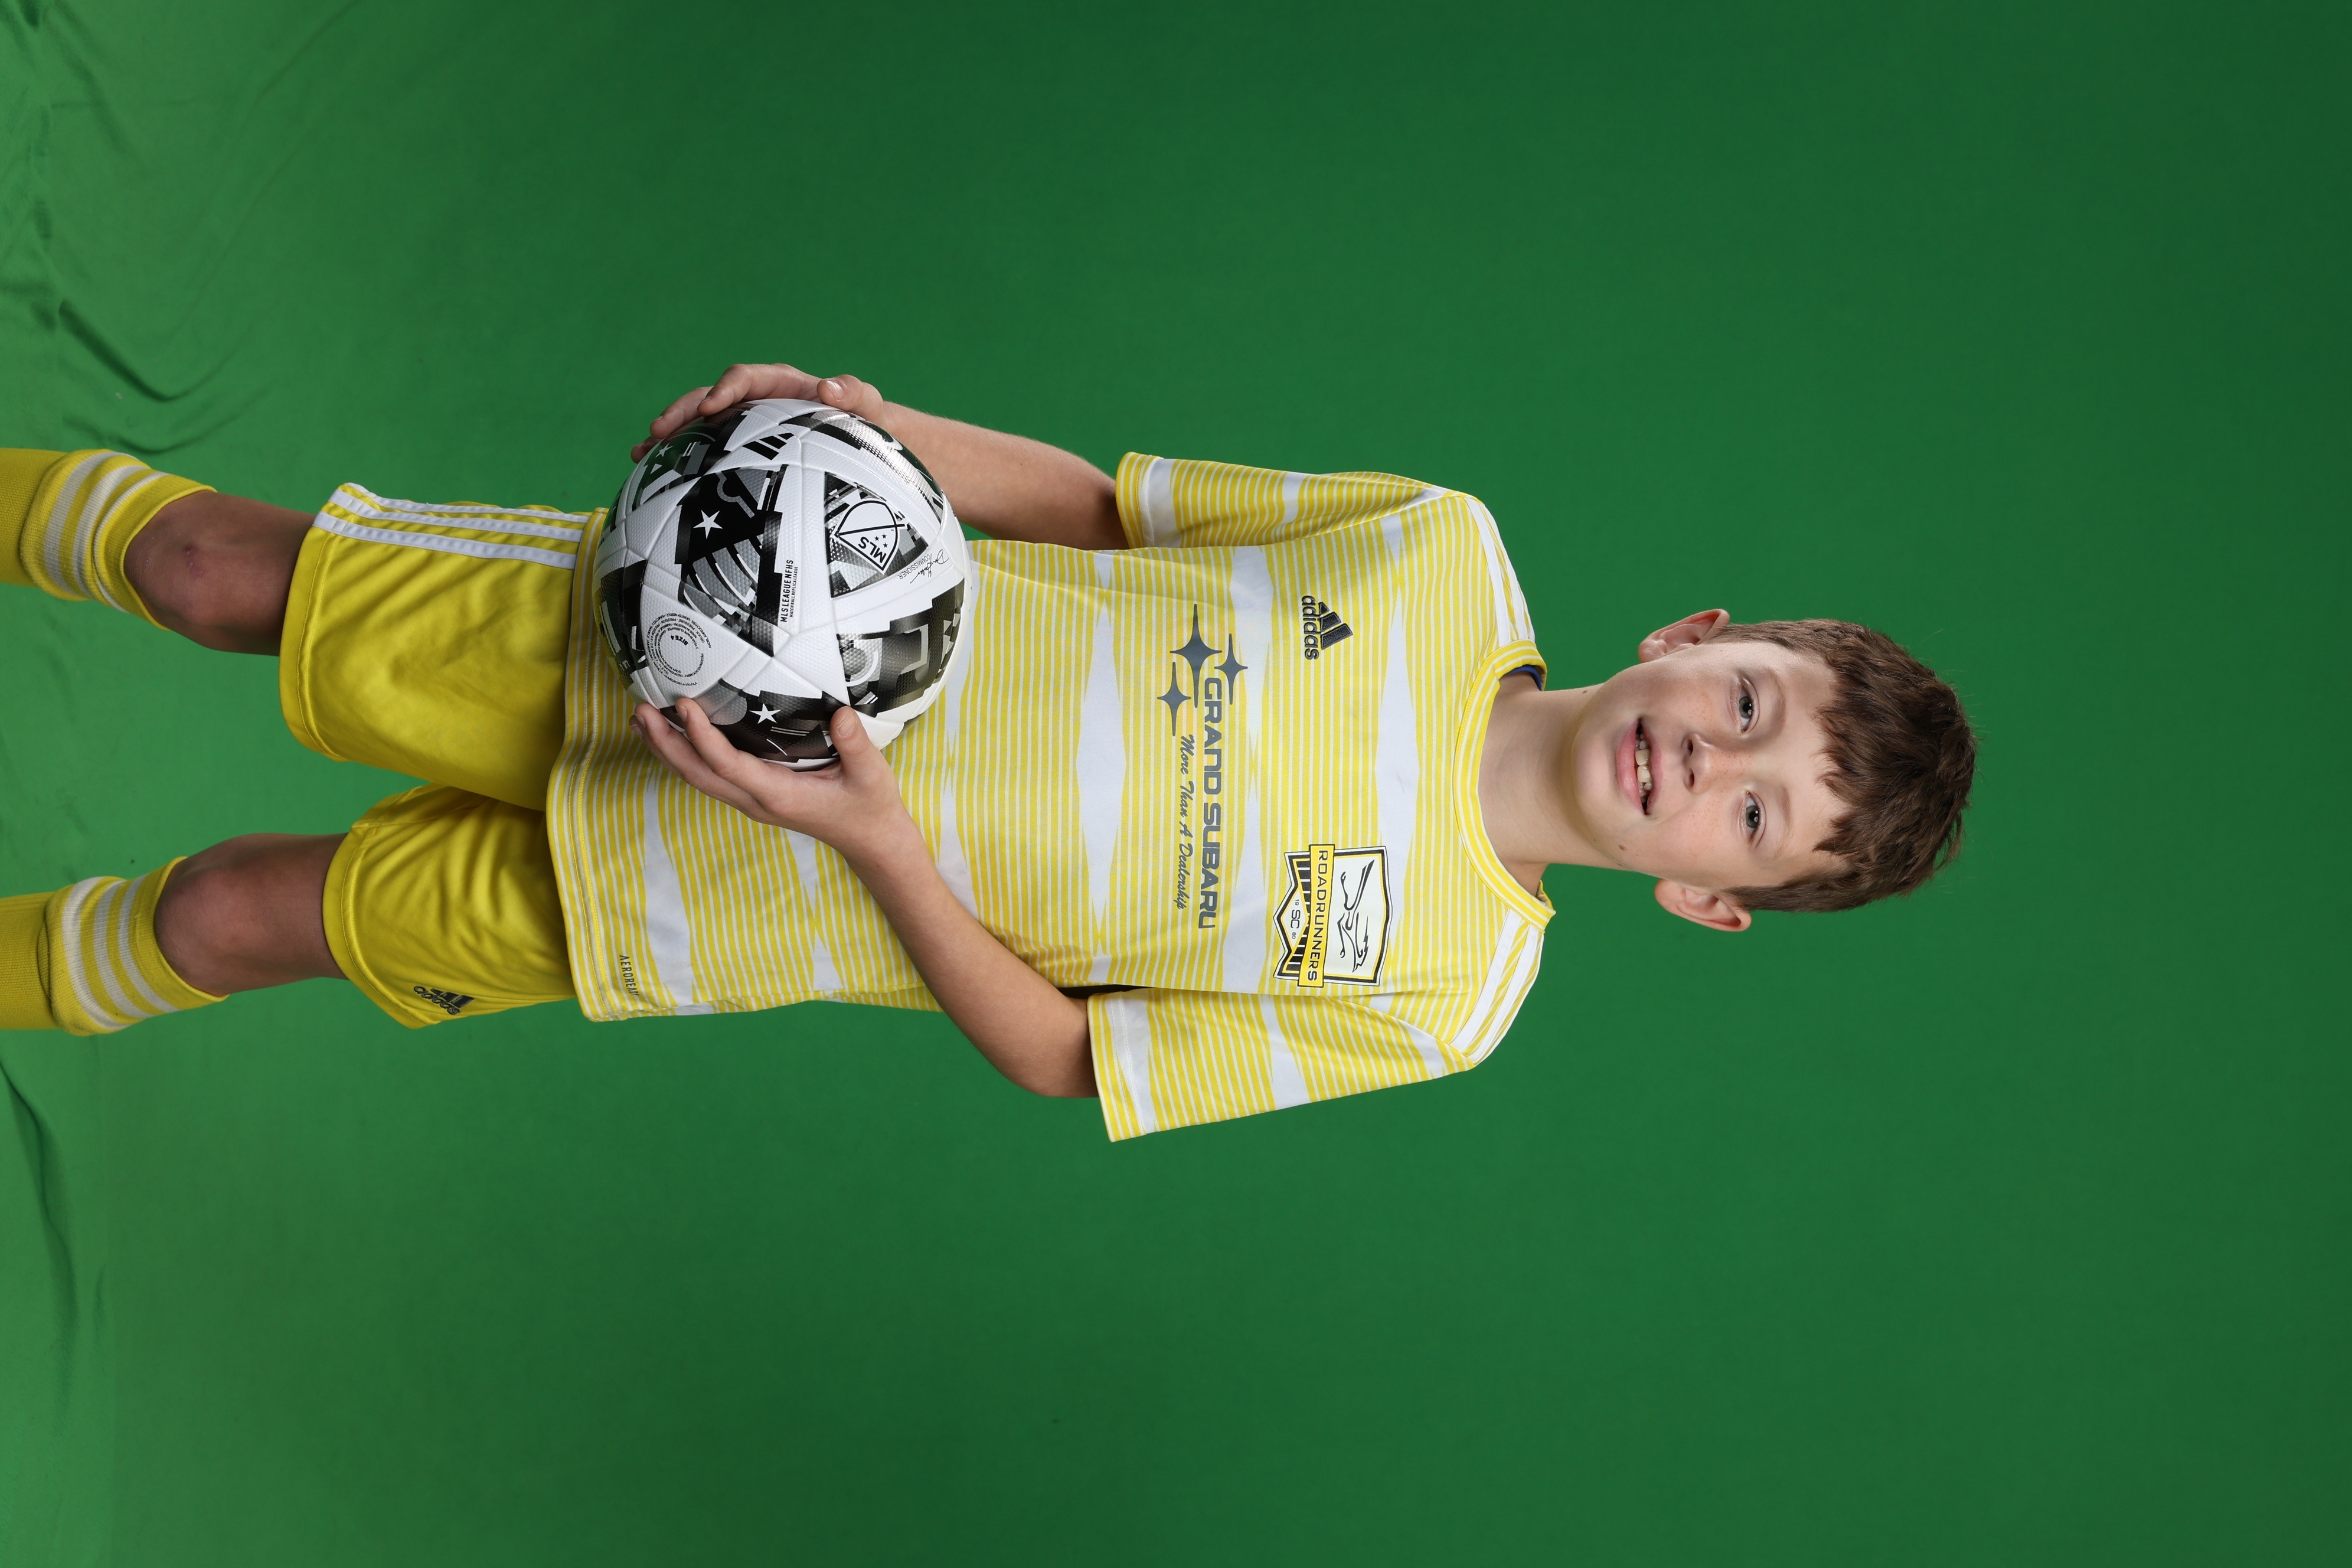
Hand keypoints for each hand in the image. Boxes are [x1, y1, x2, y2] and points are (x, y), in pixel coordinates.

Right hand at [630, 363, 888, 459]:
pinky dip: (680, 462)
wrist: (863, 443)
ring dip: (670, 437)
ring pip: (699, 427)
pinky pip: (706, 453)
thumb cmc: (864, 421)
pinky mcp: (739, 451)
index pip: (746, 378)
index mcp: (779, 385)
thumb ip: (853, 392)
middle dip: (682, 412)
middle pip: (709, 399)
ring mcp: (743, 426)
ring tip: (640, 455)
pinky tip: (655, 481)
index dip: (725, 389)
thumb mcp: (866, 404)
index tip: (711, 407)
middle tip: (658, 431)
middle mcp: (755, 402)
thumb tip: (830, 388)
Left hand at [634, 698, 919, 867]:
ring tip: (641, 719)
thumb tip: (840, 714)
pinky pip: (711, 776)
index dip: (702, 737)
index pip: (728, 766)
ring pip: (698, 778)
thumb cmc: (870, 807)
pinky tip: (674, 736)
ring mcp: (752, 801)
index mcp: (780, 796)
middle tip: (640, 711)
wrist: (871, 841)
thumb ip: (856, 745)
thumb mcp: (873, 775)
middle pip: (697, 775)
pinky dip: (686, 755)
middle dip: (665, 744)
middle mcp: (757, 802)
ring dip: (667, 750)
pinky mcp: (754, 795)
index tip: (685, 706)